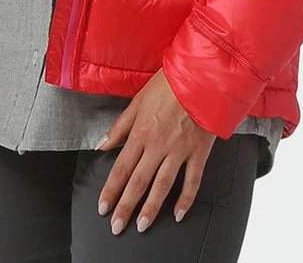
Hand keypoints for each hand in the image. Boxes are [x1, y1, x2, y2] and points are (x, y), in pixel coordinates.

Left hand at [95, 67, 216, 235]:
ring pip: (162, 186)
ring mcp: (179, 151)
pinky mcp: (198, 152)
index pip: (121, 168)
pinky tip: (178, 213)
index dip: (111, 190)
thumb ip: (119, 126)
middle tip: (117, 226)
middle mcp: (158, 145)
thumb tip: (102, 145)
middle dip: (125, 207)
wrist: (200, 76)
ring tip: (142, 225)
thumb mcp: (137, 100)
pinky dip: (185, 200)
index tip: (103, 207)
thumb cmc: (168, 85)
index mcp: (141, 133)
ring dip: (151, 208)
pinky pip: (192, 181)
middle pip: (138, 182)